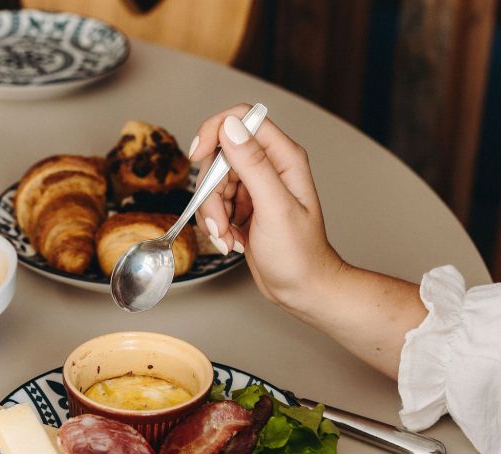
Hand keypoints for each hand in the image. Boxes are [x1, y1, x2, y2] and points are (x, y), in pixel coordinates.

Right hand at [188, 104, 425, 378]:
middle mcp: (269, 166)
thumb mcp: (274, 207)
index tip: (198, 156)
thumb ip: (252, 164)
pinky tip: (231, 241)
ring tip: (228, 237)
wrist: (302, 288)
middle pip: (219, 156)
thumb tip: (231, 127)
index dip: (214, 132)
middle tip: (222, 221)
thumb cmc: (299, 255)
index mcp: (283, 157)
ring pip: (212, 183)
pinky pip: (214, 203)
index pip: (241, 119)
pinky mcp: (244, 205)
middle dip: (211, 191)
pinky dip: (215, 224)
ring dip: (212, 214)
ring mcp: (255, 186)